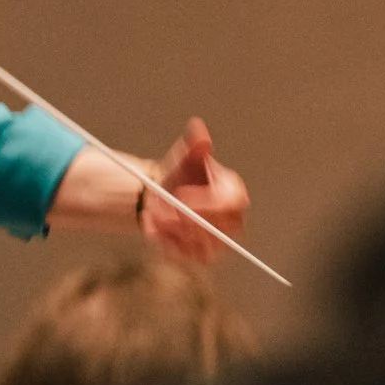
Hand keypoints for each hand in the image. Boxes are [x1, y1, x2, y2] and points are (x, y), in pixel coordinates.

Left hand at [142, 117, 250, 263]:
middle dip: (185, 220)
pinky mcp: (204, 256)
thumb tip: (198, 129)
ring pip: (199, 243)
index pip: (231, 203)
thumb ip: (194, 144)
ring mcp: (219, 241)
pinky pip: (188, 256)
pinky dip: (168, 243)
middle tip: (159, 209)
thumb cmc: (181, 175)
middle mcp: (233, 220)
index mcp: (233, 193)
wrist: (165, 196)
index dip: (207, 203)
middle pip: (217, 228)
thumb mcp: (186, 156)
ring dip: (171, 231)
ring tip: (151, 215)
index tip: (181, 196)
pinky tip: (154, 229)